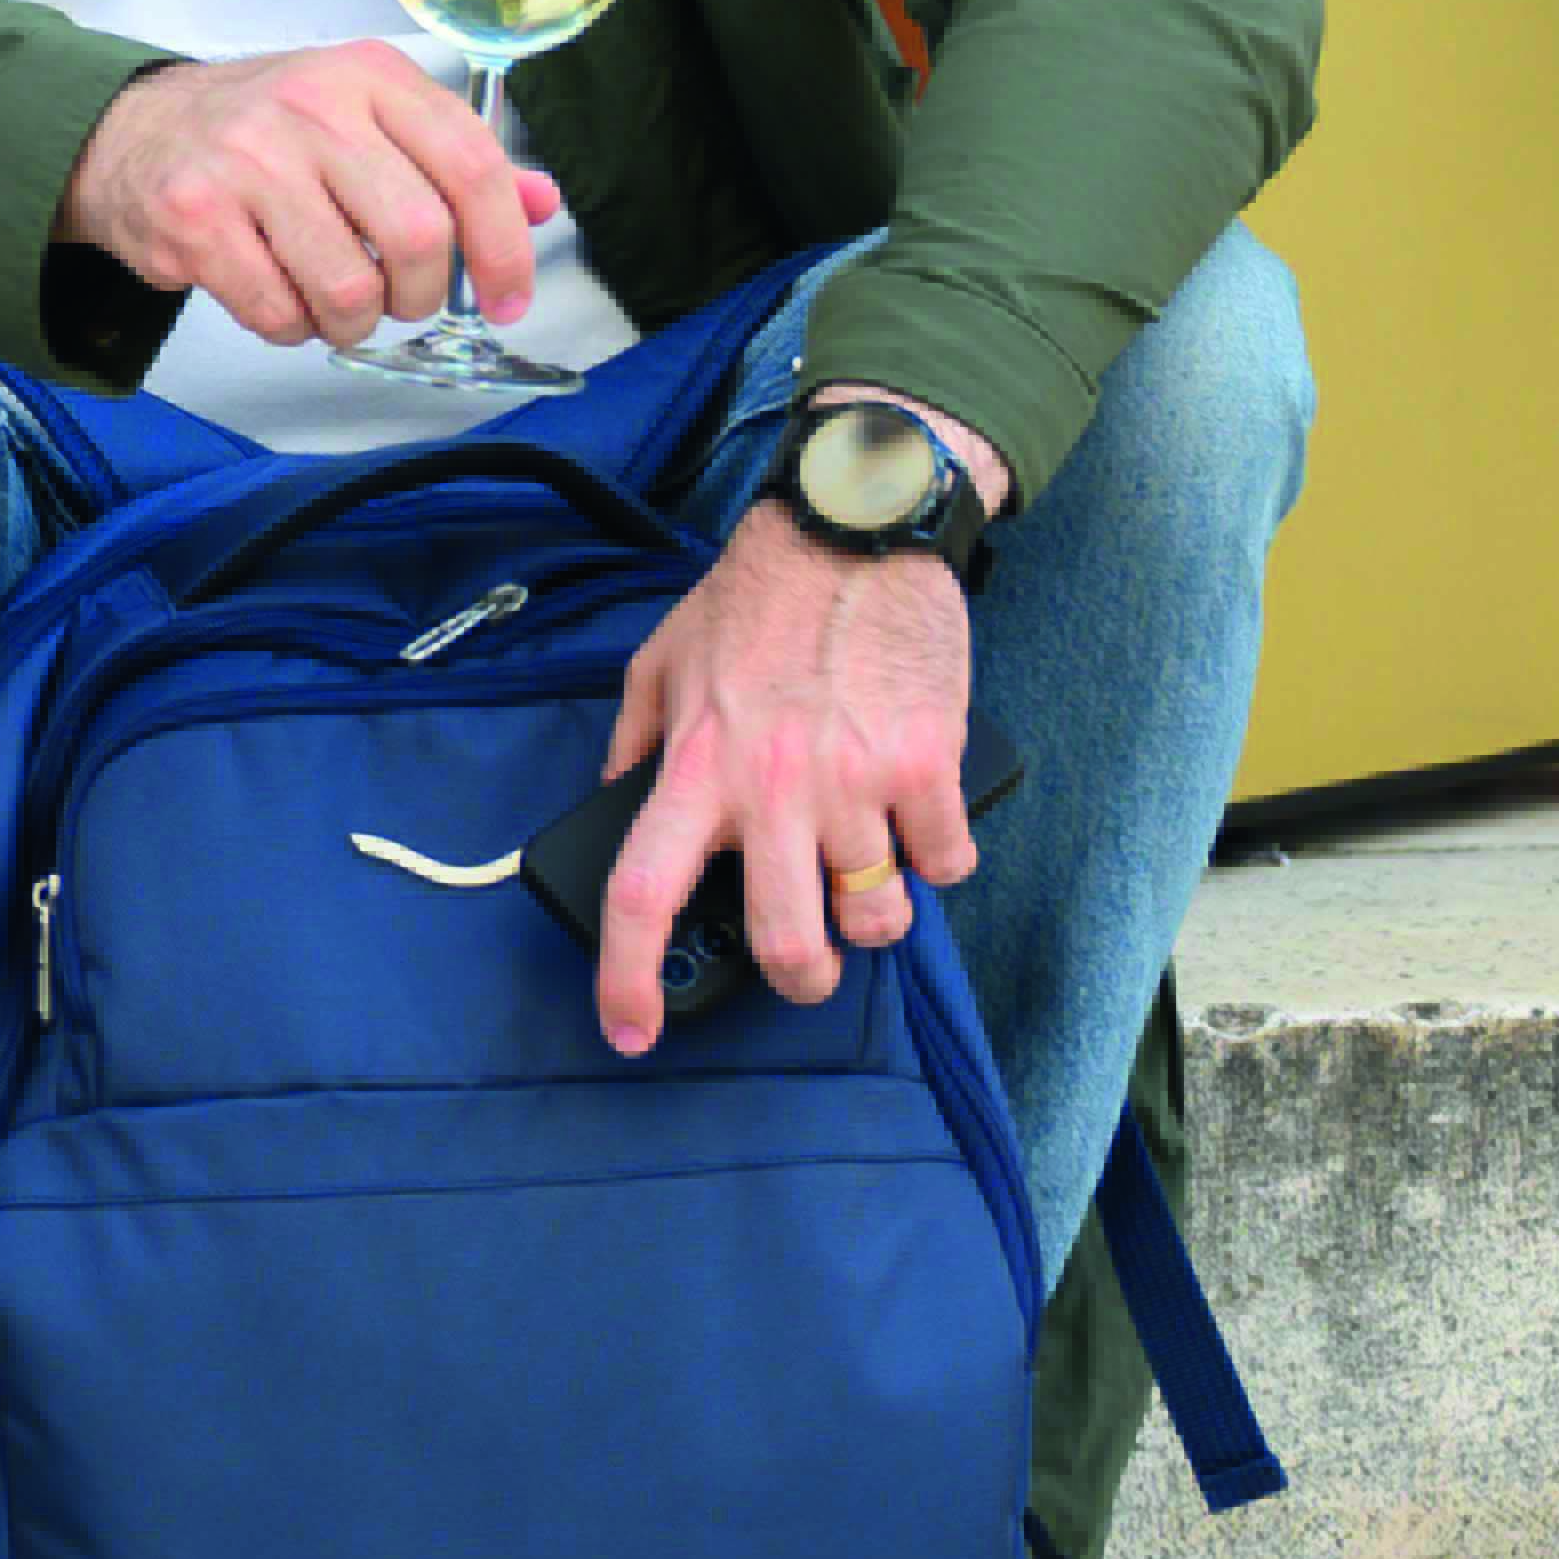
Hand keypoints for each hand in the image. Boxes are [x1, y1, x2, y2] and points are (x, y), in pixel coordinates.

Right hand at [60, 47, 564, 355]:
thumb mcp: (364, 118)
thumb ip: (452, 159)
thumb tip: (539, 202)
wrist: (131, 133)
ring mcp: (247, 160)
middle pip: (418, 235)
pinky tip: (281, 297)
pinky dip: (292, 328)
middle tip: (403, 301)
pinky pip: (278, 312)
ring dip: (354, 322)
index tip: (507, 300)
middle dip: (422, 295)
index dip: (504, 248)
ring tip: (335, 304)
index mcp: (368, 76)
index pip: (471, 164)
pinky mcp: (194, 217)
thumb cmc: (262, 133)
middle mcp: (311, 106)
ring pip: (349, 288)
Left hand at [591, 491, 981, 1054]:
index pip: (643, 895)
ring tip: (870, 884)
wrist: (853, 529)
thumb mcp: (662, 660)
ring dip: (876, 919)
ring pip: (877, 916)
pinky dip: (938, 861)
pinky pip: (944, 861)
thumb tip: (614, 797)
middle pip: (785, 941)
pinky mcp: (926, 764)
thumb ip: (635, 739)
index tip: (629, 1029)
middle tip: (805, 965)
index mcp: (695, 768)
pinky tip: (921, 827)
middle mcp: (772, 788)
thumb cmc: (754, 595)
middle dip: (800, 979)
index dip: (628, 978)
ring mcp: (854, 782)